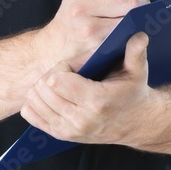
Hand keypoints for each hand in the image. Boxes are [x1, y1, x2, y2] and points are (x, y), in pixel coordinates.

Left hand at [21, 31, 154, 145]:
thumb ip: (136, 52)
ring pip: (34, 101)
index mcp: (96, 101)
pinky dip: (35, 102)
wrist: (135, 123)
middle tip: (67, 73)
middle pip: (44, 89)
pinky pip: (31, 115)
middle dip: (51, 75)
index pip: (57, 80)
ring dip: (43, 87)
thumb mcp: (137, 71)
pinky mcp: (61, 135)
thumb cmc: (133, 92)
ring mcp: (69, 130)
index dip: (62, 67)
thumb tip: (139, 34)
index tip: (74, 65)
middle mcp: (80, 119)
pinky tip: (51, 95)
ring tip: (60, 83)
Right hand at [41, 0, 152, 71]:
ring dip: (139, 17)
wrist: (55, 46)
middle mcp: (81, 8)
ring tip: (133, 17)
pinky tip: (128, 29)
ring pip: (131, 18)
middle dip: (142, 0)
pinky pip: (127, 35)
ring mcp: (90, 29)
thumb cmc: (74, 17)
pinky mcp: (98, 47)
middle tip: (141, 4)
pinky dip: (133, 31)